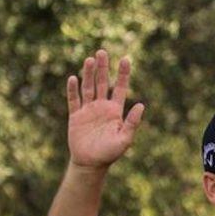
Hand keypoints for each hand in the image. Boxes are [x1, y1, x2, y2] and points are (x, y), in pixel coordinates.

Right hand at [66, 50, 145, 168]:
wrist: (90, 164)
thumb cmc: (109, 153)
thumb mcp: (124, 139)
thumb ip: (132, 122)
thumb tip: (141, 105)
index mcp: (115, 111)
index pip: (121, 88)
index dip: (123, 74)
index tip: (126, 58)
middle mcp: (102, 107)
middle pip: (103, 83)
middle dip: (103, 68)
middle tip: (102, 51)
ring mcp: (88, 110)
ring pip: (88, 88)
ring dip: (89, 74)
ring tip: (90, 59)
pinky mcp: (76, 116)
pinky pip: (74, 100)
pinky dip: (73, 90)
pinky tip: (73, 78)